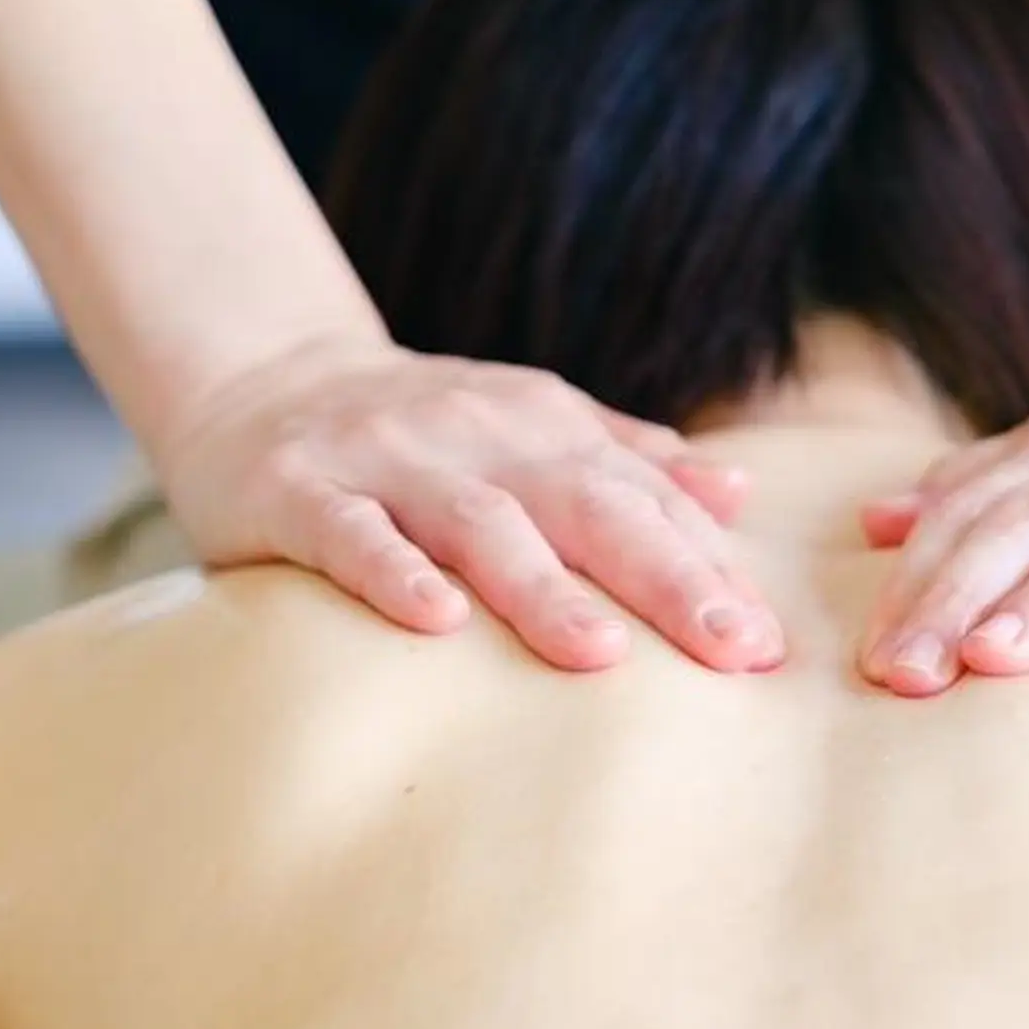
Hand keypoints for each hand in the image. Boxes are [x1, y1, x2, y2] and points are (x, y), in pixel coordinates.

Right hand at [155, 332, 782, 672]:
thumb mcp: (530, 428)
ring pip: (478, 523)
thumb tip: (740, 493)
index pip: (645, 498)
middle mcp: (477, 435)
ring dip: (542, 586)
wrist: (255, 375)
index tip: (773, 643)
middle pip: (587, 505)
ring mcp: (386, 459)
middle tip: (735, 653)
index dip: (712, 566)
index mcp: (544, 425)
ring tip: (603, 652)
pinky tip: (434, 620)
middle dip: (668, 579)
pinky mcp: (297, 490)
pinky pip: (350, 533)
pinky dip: (393, 572)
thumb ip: (628, 460)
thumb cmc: (418, 433)